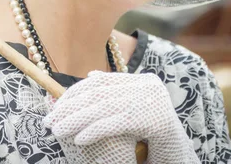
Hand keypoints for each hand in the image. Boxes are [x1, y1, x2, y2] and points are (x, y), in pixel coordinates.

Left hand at [43, 71, 199, 163]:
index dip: (73, 94)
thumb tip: (90, 75)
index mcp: (143, 80)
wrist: (180, 158)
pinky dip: (93, 130)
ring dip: (75, 120)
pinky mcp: (155, 120)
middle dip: (69, 107)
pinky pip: (115, 123)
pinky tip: (78, 139)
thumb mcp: (132, 113)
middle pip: (98, 93)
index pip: (100, 82)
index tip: (54, 107)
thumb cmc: (155, 138)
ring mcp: (153, 101)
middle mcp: (149, 85)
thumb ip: (114, 95)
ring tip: (57, 130)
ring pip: (103, 108)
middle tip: (49, 120)